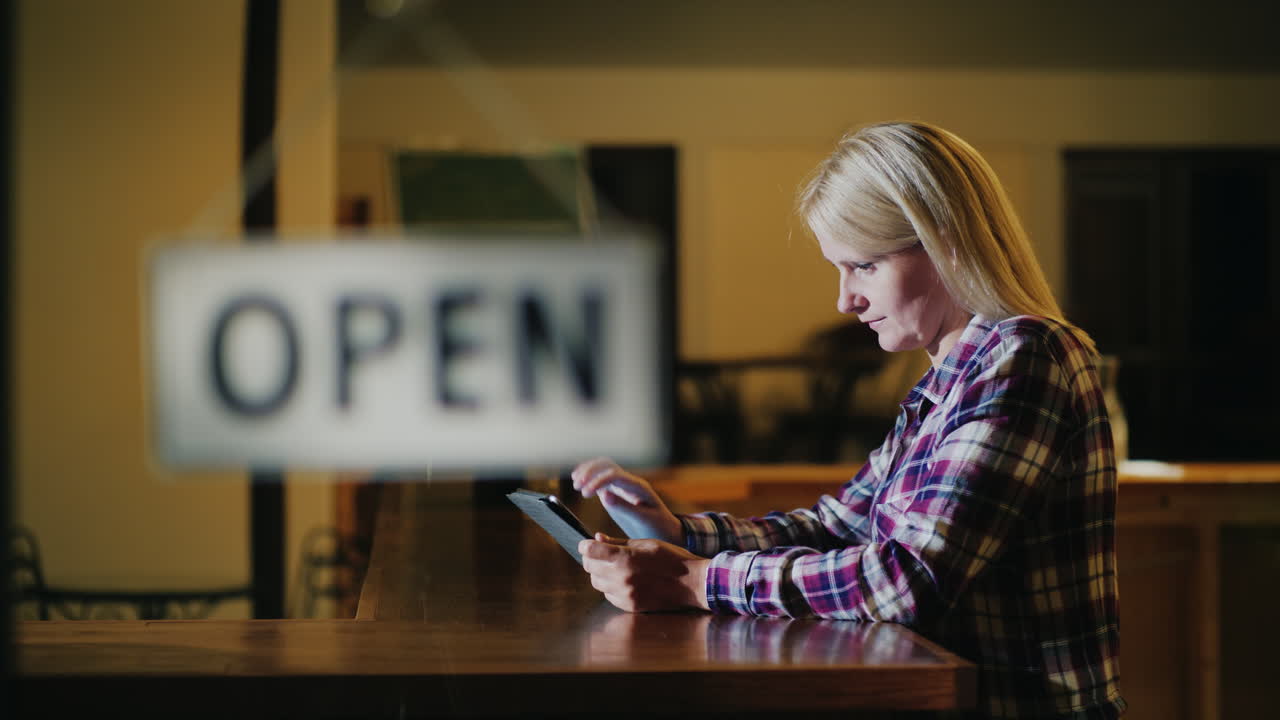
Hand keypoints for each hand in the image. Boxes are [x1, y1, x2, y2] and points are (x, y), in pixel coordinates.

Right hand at [570, 457, 681, 543]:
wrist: (668, 532)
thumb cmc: (658, 527)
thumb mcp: (643, 520)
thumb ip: (624, 507)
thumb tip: (604, 495)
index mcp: (638, 487)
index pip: (614, 475)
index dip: (597, 481)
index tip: (584, 493)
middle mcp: (629, 482)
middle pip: (607, 465)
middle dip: (590, 471)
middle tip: (577, 485)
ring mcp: (623, 486)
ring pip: (603, 468)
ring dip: (588, 471)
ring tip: (575, 483)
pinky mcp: (617, 492)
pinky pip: (601, 478)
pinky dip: (589, 477)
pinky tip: (579, 483)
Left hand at [579, 534, 710, 612]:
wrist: (692, 583)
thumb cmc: (671, 558)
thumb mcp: (645, 543)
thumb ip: (618, 542)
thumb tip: (596, 539)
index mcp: (625, 559)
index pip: (591, 552)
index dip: (585, 545)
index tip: (586, 544)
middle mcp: (622, 578)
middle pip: (590, 568)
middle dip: (592, 559)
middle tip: (600, 554)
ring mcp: (626, 594)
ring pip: (597, 583)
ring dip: (600, 574)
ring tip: (613, 567)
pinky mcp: (631, 606)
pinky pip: (609, 596)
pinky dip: (611, 587)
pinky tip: (622, 580)